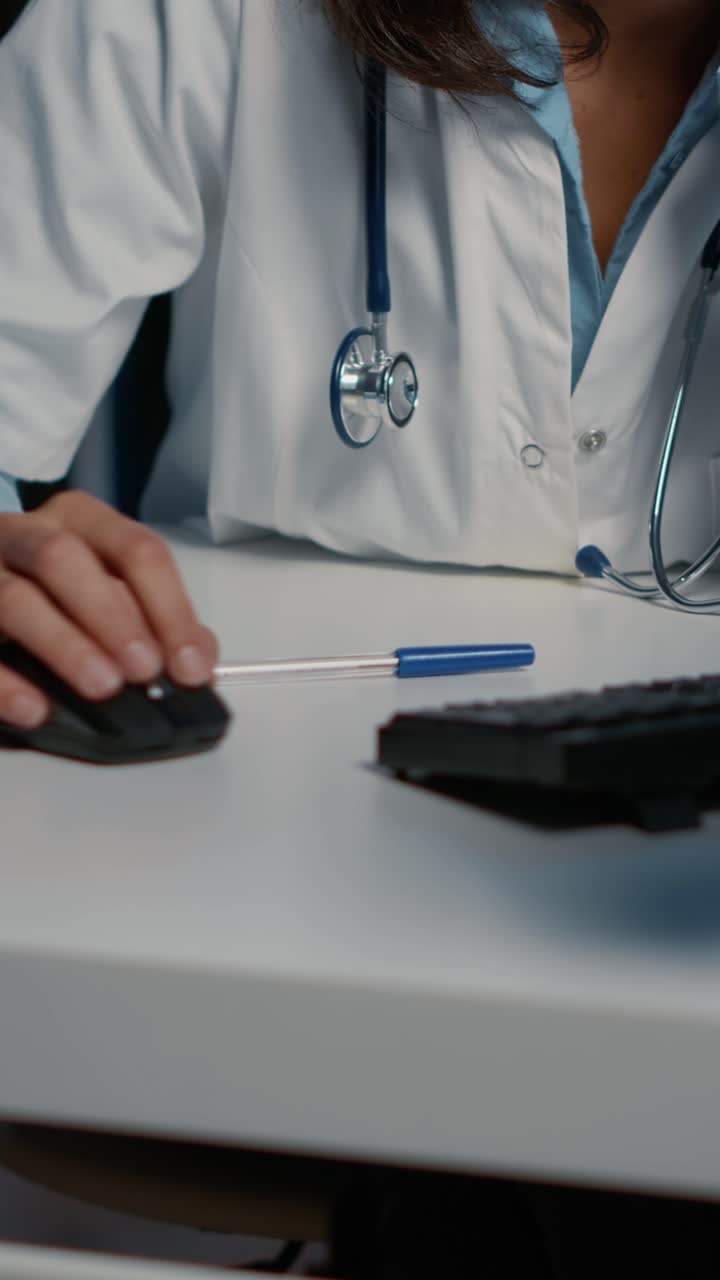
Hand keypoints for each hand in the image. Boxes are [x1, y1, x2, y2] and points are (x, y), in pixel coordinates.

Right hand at [0, 490, 218, 727]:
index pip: (134, 551)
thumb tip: (197, 657)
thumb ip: (156, 619)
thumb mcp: (108, 589)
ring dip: (63, 644)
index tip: (189, 664)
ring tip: (101, 685)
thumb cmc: (54, 588)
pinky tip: (34, 708)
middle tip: (143, 668)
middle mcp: (24, 535)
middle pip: (64, 558)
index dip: (169, 608)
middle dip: (111, 616)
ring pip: (13, 596)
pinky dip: (4, 682)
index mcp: (78, 521)